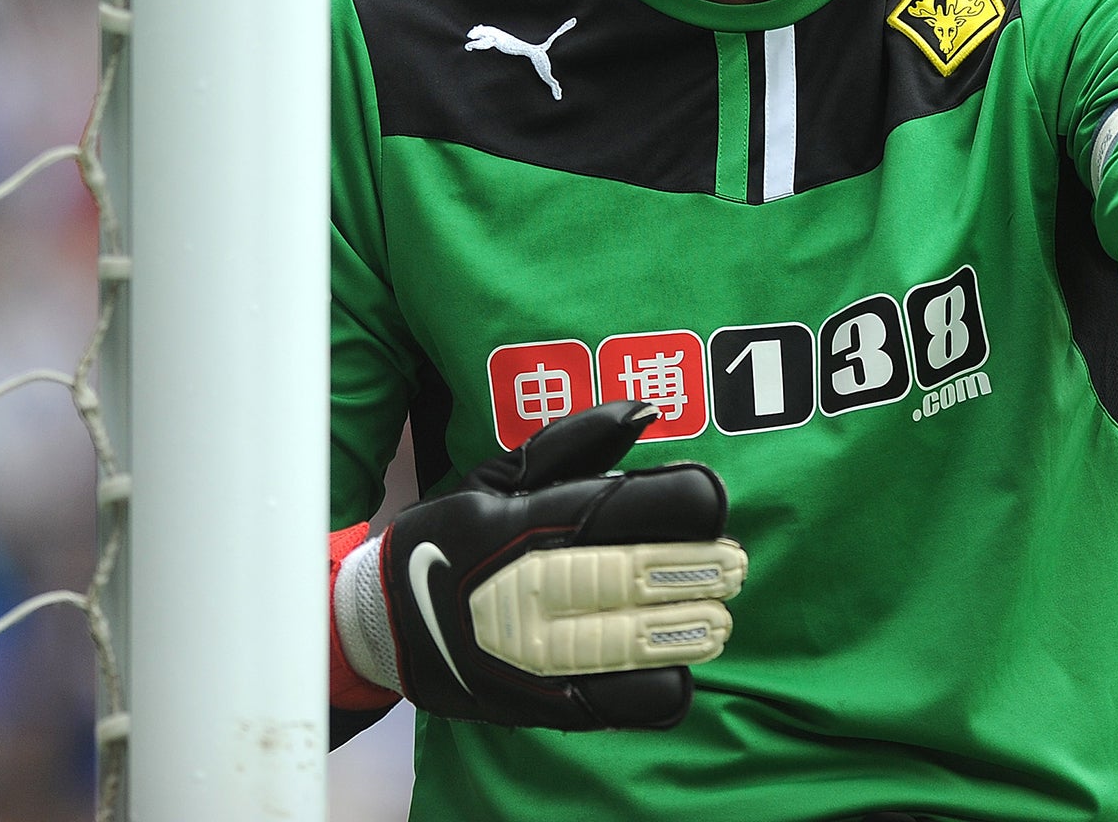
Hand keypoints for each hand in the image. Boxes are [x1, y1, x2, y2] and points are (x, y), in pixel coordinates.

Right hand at [343, 400, 746, 728]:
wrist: (381, 625)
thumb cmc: (453, 536)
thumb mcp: (498, 474)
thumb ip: (576, 439)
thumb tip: (646, 412)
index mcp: (522, 522)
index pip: (616, 507)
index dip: (679, 503)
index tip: (712, 501)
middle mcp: (523, 585)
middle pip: (633, 573)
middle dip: (699, 568)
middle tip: (735, 564)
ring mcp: (528, 652)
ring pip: (630, 644)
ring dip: (687, 630)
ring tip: (717, 618)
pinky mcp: (536, 704)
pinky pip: (616, 703)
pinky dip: (659, 688)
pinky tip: (676, 668)